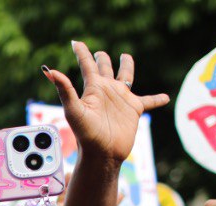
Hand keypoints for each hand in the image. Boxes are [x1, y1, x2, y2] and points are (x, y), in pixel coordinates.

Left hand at [43, 43, 168, 163]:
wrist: (103, 153)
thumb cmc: (86, 134)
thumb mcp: (74, 110)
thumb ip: (64, 90)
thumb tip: (49, 71)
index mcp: (93, 88)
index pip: (86, 65)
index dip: (81, 53)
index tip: (75, 42)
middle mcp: (107, 91)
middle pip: (104, 69)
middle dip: (102, 59)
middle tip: (100, 53)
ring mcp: (121, 99)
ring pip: (125, 77)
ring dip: (126, 67)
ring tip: (126, 57)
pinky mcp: (134, 110)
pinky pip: (149, 102)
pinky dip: (157, 99)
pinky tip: (166, 97)